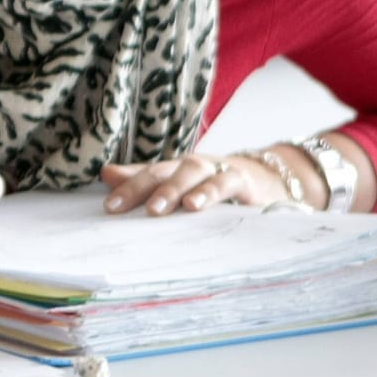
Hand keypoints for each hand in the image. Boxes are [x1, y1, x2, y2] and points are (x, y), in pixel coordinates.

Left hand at [101, 153, 277, 214]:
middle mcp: (190, 166)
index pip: (144, 175)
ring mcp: (216, 169)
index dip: (125, 187)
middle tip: (118, 207)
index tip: (107, 207)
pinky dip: (210, 192)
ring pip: (191, 173)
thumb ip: (145, 180)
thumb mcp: (181, 185)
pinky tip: (196, 206)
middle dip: (139, 188)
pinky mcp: (242, 180)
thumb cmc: (215, 185)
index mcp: (174, 169)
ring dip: (172, 189)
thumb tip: (105, 173)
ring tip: (156, 209)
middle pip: (161, 171)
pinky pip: (224, 183)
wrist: (270, 180)